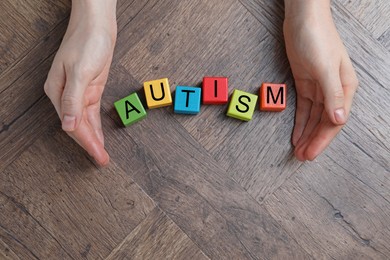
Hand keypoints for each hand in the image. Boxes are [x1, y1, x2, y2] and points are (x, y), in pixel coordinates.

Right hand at [44, 0, 116, 165]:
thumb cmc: (87, 41)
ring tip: (102, 154)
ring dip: (94, 138)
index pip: (73, 125)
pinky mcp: (91, 88)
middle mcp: (67, 95)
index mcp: (58, 92)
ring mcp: (79, 92)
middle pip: (79, 126)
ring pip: (86, 122)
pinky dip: (97, 126)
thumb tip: (68, 125)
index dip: (86, 142)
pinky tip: (100, 136)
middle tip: (102, 161)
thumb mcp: (80, 71)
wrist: (97, 24)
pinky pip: (92, 113)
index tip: (98, 156)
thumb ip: (74, 99)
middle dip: (91, 144)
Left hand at [283, 0, 357, 160]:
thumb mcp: (325, 67)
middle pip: (324, 122)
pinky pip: (304, 108)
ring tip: (298, 151)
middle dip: (313, 141)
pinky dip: (300, 122)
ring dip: (306, 134)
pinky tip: (296, 134)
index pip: (334, 121)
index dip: (322, 139)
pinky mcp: (306, 84)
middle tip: (301, 157)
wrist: (302, 19)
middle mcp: (334, 91)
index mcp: (345, 88)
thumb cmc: (317, 38)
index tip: (310, 154)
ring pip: (314, 118)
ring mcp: (319, 88)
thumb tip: (339, 119)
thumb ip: (333, 94)